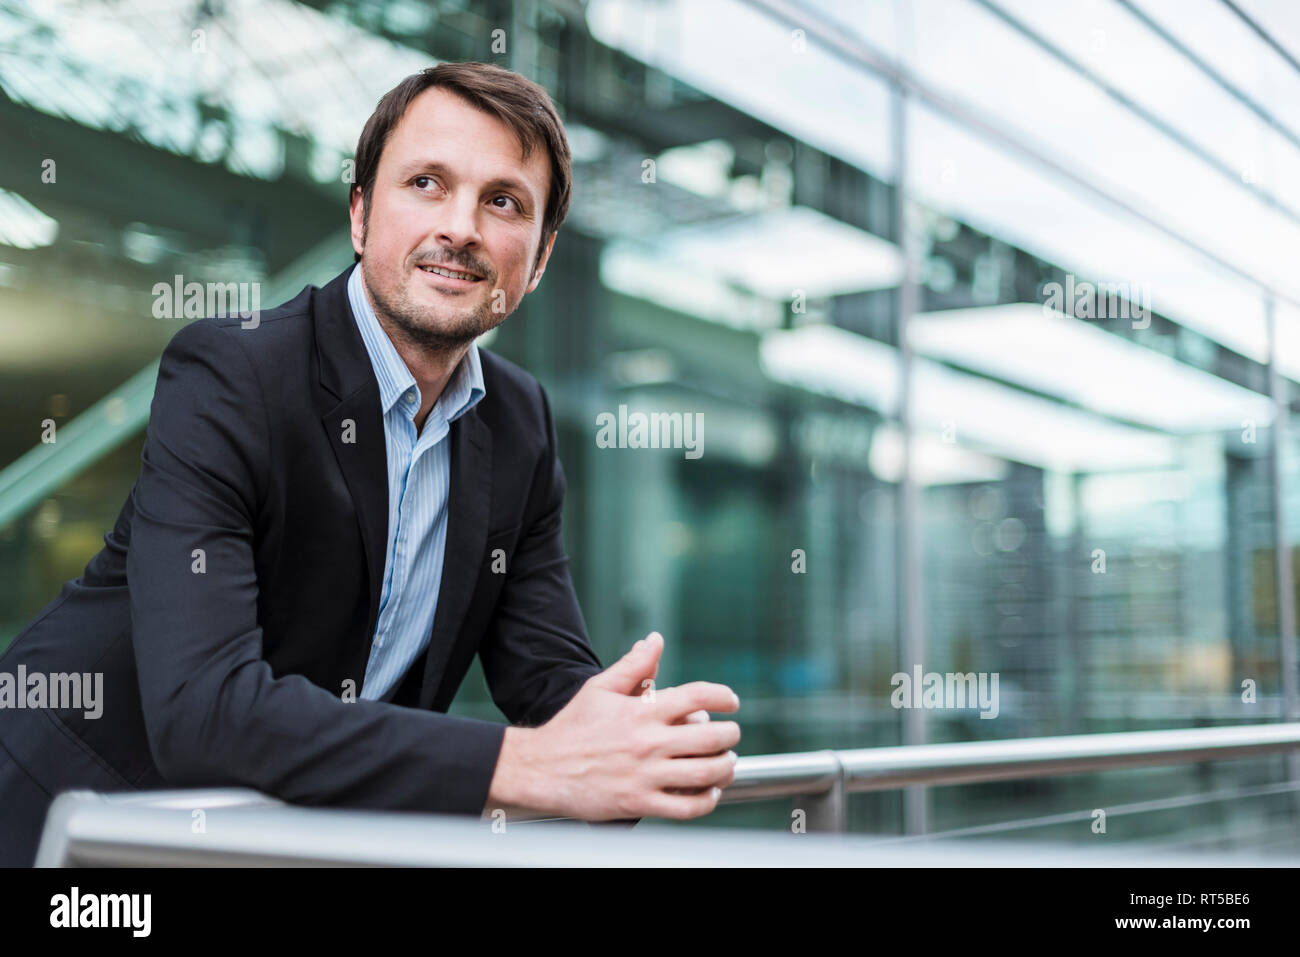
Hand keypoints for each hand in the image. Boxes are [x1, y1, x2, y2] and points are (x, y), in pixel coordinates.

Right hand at [487, 632, 740, 820]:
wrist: (541, 768)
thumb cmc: (572, 728)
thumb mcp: (600, 688)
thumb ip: (634, 665)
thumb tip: (655, 640)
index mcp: (641, 711)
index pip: (697, 695)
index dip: (723, 696)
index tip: (732, 702)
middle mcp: (647, 742)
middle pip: (710, 737)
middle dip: (730, 735)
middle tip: (731, 735)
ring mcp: (645, 775)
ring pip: (705, 773)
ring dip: (725, 767)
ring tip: (726, 763)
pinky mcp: (639, 803)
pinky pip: (686, 807)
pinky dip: (707, 800)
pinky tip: (710, 792)